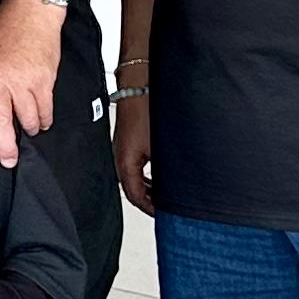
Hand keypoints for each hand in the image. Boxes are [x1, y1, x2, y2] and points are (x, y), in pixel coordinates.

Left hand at [0, 0, 62, 167]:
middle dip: (6, 146)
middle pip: (2, 121)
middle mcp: (1, 79)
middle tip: (8, 160)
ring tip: (28, 133)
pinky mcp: (45, 80)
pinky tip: (42, 122)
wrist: (31, 10)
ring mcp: (25, 81)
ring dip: (28, 131)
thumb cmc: (4, 29)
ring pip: (27, 119)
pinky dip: (44, 119)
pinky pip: (45, 109)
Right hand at [111, 84, 154, 215]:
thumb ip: (166, 172)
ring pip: (134, 177)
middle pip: (133, 189)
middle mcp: (120, 158)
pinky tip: (161, 174)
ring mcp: (122, 149)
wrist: (140, 84)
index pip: (136, 196)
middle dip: (151, 200)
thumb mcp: (162, 147)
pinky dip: (147, 174)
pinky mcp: (127, 141)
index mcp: (125, 163)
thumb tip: (178, 187)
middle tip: (166, 208)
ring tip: (166, 194)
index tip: (164, 215)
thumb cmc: (147, 109)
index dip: (151, 209)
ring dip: (150, 187)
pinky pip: (135, 165)